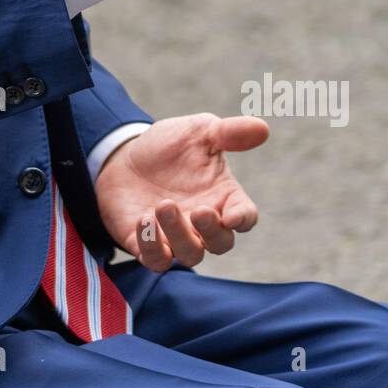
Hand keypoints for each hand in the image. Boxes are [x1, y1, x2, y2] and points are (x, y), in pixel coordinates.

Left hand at [93, 112, 268, 270]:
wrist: (125, 156)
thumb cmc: (170, 146)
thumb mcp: (199, 131)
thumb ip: (229, 132)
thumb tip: (262, 127)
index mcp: (224, 197)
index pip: (245, 216)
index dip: (243, 219)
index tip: (234, 216)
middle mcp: (203, 224)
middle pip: (221, 244)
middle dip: (212, 232)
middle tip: (198, 211)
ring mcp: (175, 237)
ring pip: (190, 255)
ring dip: (178, 235)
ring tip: (162, 205)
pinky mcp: (146, 245)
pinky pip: (155, 260)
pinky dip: (151, 247)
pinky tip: (143, 220)